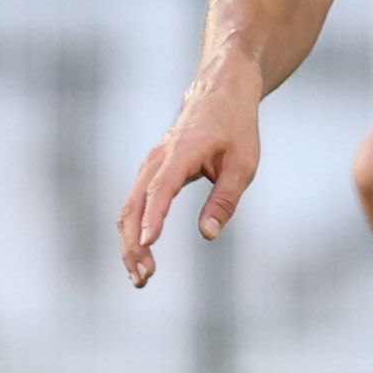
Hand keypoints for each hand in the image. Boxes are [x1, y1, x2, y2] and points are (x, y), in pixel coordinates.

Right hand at [119, 63, 266, 288]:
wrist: (219, 94)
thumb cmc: (236, 128)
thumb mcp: (243, 164)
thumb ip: (225, 199)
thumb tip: (208, 235)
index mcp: (180, 153)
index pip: (161, 190)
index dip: (153, 217)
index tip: (148, 244)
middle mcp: (156, 160)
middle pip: (134, 206)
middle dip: (134, 244)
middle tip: (144, 278)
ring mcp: (148, 166)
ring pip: (128, 209)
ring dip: (130, 243)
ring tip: (141, 277)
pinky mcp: (149, 173)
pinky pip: (134, 205)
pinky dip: (133, 230)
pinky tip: (141, 254)